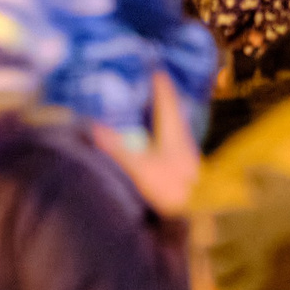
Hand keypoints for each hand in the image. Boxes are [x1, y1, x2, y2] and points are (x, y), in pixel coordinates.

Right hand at [90, 72, 200, 218]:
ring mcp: (188, 158)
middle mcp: (184, 142)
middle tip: (148, 87)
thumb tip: (92, 126)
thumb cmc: (170, 191)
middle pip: (172, 114)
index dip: (160, 84)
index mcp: (174, 134)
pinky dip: (163, 137)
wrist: (197, 221)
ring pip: (175, 130)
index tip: (154, 69)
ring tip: (149, 112)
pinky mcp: (187, 173)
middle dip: (161, 100)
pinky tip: (156, 145)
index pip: (167, 101)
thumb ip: (116, 148)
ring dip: (163, 119)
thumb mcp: (138, 169)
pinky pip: (174, 146)